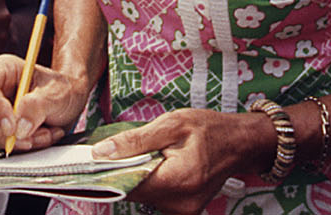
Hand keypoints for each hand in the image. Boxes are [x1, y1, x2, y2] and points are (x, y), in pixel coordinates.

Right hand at [0, 54, 85, 152]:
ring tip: (45, 134)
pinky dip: (21, 147)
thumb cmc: (64, 89)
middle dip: (1, 133)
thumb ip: (38, 106)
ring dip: (16, 142)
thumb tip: (19, 127)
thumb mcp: (58, 94)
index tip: (13, 127)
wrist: (71, 102)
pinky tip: (41, 138)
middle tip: (28, 139)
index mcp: (3, 70)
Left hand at [94, 109, 265, 214]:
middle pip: (133, 192)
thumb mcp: (171, 124)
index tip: (90, 161)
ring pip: (143, 196)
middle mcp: (179, 204)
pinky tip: (151, 164)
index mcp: (177, 181)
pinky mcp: (183, 210)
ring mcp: (183, 211)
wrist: (239, 143)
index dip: (106, 173)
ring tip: (137, 154)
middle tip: (113, 151)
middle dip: (121, 172)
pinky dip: (148, 181)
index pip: (127, 185)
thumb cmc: (208, 129)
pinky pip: (155, 198)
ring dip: (135, 176)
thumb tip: (101, 152)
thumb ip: (135, 140)